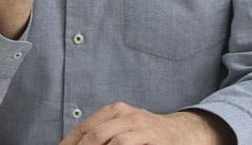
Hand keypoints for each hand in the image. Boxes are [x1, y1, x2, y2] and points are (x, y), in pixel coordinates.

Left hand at [59, 102, 232, 144]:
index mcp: (115, 111)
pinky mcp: (154, 140)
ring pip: (113, 141)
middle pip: (95, 135)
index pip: (84, 128)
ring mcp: (142, 128)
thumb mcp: (123, 127)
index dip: (69, 143)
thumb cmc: (146, 134)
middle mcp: (128, 116)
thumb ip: (102, 133)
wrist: (182, 133)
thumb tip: (71, 144)